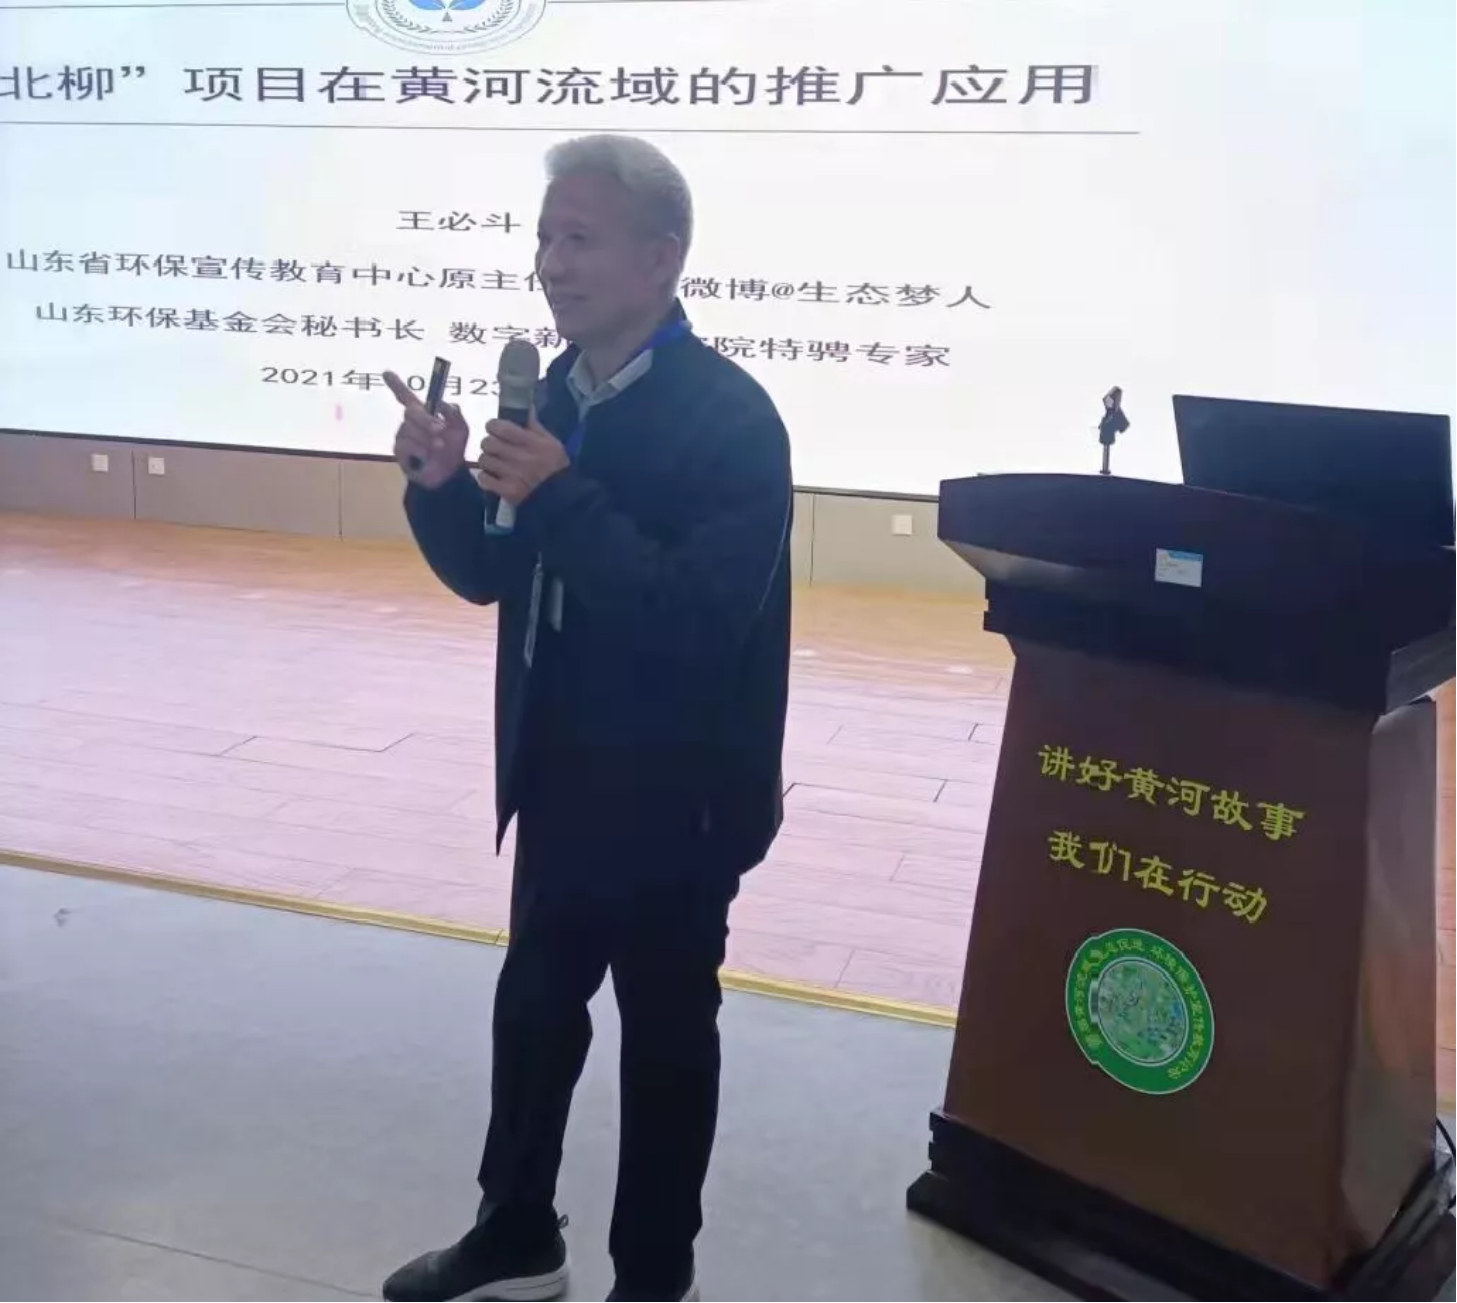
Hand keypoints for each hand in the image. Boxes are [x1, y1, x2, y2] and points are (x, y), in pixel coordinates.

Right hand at [384, 370, 469, 489]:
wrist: (448, 475)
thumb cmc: (453, 449)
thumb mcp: (461, 429)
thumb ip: (455, 414)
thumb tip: (444, 403)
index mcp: (423, 413)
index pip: (406, 396)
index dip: (396, 385)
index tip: (386, 372)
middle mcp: (410, 421)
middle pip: (412, 411)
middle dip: (427, 420)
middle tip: (441, 430)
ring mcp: (402, 435)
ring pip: (410, 429)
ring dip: (428, 439)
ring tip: (439, 448)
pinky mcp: (399, 450)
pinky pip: (407, 445)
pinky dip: (421, 451)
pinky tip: (427, 457)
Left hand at [478, 412, 569, 505]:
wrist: (562, 498)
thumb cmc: (556, 468)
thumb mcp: (552, 443)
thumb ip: (536, 427)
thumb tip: (525, 408)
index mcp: (532, 443)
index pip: (500, 427)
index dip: (493, 426)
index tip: (496, 429)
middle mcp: (521, 458)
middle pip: (488, 443)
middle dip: (490, 444)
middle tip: (496, 448)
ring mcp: (512, 475)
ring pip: (484, 460)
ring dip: (488, 461)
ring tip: (495, 464)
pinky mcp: (507, 492)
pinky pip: (483, 479)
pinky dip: (486, 478)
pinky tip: (494, 478)